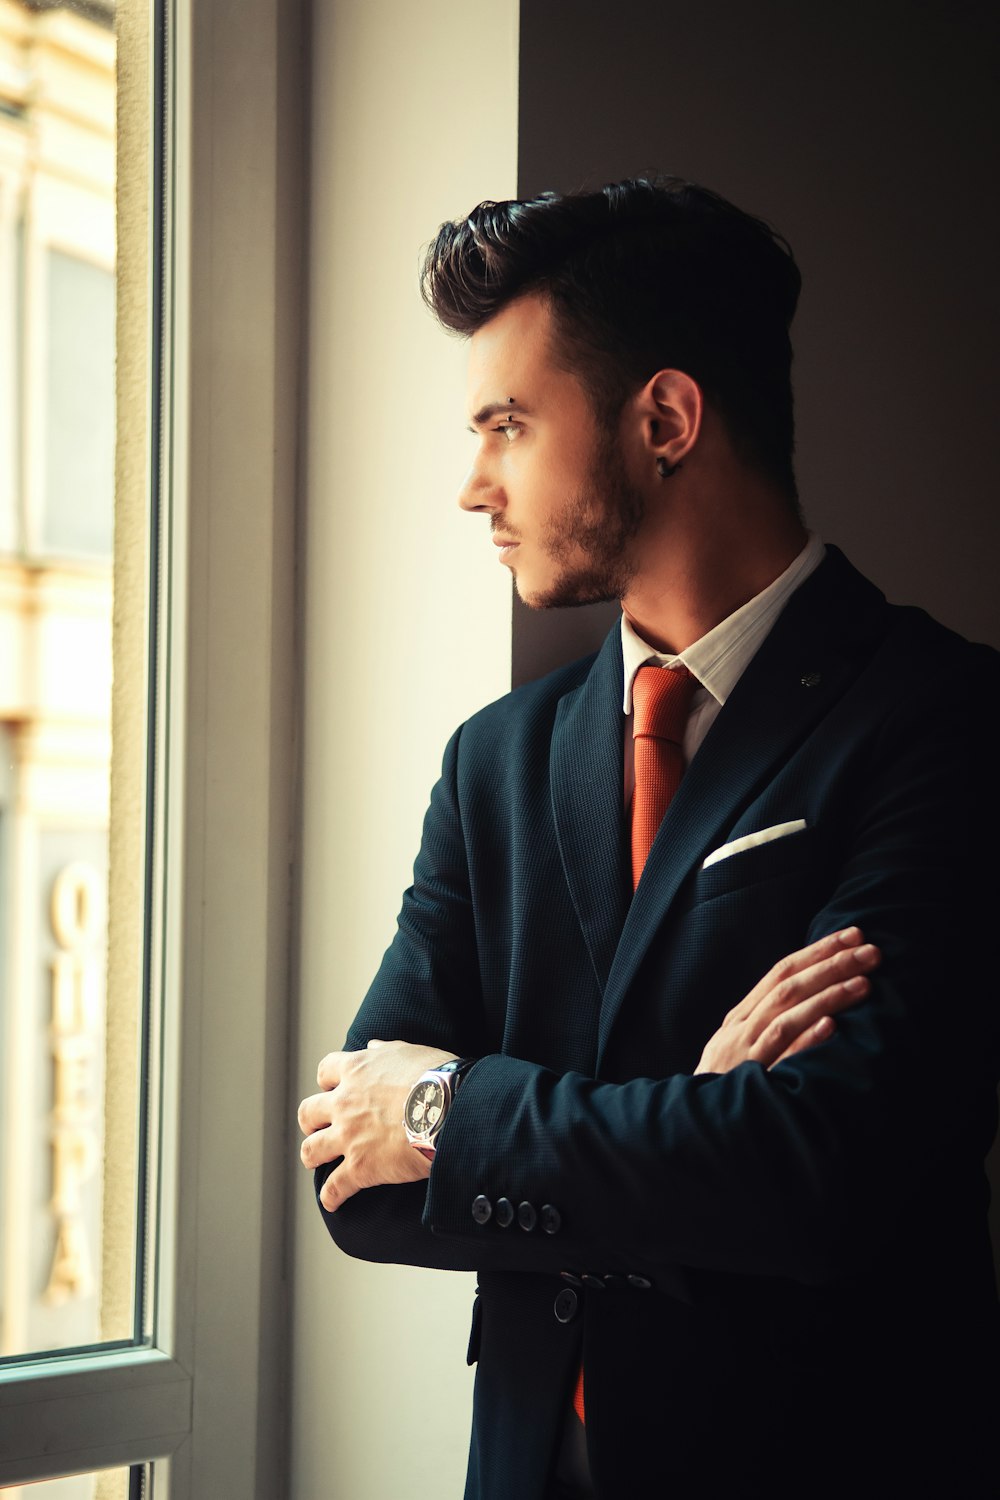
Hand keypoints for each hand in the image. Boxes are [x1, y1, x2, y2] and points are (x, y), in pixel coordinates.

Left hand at [298, 1039, 457, 1211]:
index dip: (328, 1082)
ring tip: (318, 1161)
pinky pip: (334, 1188)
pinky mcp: (360, 1167)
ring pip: (311, 1150)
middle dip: (311, 1121)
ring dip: (313, 1156)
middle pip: (308, 1112)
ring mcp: (348, 1136)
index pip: (325, 1071)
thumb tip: (372, 1045)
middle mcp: (344, 1102)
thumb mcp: (410, 1052)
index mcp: (357, 1070)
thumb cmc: (436, 1076)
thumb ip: (386, 1051)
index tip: (334, 1089)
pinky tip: (333, 1201)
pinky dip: (331, 1196)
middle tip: (320, 1127)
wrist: (449, 1108)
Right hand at [694, 926, 879, 1074]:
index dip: (818, 951)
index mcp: (741, 1017)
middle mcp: (742, 1029)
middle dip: (831, 965)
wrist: (695, 1124)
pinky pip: (781, 1058)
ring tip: (864, 983)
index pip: (781, 971)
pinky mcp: (754, 1084)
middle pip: (788, 987)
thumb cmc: (726, 1086)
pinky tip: (832, 1027)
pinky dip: (805, 1040)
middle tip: (870, 951)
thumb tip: (812, 998)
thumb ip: (768, 1023)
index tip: (853, 935)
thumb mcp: (738, 1047)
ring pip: (787, 1016)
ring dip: (827, 997)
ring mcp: (746, 1055)